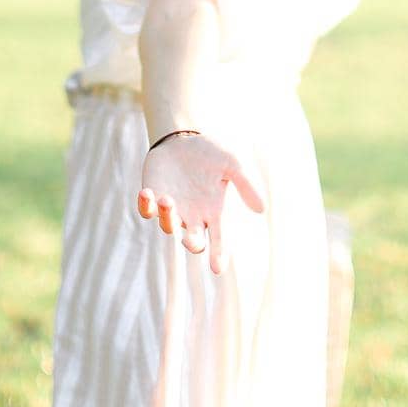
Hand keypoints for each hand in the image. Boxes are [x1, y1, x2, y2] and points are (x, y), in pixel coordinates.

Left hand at [137, 133, 264, 275]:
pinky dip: (146, 205)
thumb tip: (262, 209)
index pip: (219, 239)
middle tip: (191, 239)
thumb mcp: (233, 164)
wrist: (184, 138)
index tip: (218, 268)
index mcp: (214, 212)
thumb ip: (246, 185)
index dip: (219, 254)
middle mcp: (193, 216)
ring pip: (168, 226)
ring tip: (168, 200)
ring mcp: (173, 208)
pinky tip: (146, 193)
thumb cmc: (211, 153)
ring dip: (168, 218)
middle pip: (193, 241)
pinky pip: (147, 210)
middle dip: (192, 243)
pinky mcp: (154, 196)